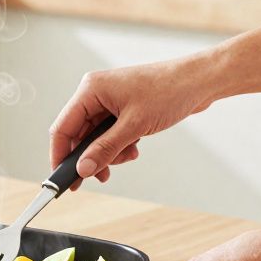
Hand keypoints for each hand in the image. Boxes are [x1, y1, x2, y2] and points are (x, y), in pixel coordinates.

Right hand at [50, 56, 220, 184]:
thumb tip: (83, 168)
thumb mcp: (134, 126)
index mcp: (91, 89)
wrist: (200, 81)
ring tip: (126, 157)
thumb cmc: (170, 91)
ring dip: (108, 153)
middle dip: (89, 157)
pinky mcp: (123, 108)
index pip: (63, 127)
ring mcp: (110, 100)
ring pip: (96, 137)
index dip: (60, 155)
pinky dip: (119, 145)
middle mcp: (96, 93)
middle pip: (79, 134)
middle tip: (97, 177)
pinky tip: (134, 148)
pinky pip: (110, 133)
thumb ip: (105, 149)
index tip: (62, 179)